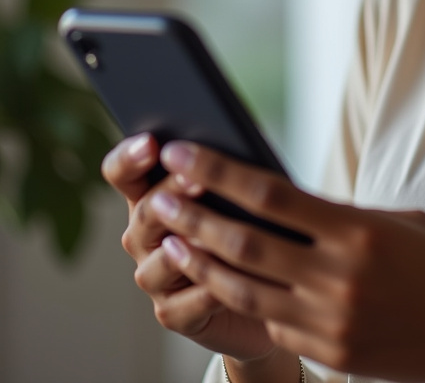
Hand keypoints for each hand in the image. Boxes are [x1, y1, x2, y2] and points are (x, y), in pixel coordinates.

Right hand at [101, 134, 276, 363]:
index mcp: (155, 195)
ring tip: (206, 237)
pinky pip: (182, 306)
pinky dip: (203, 294)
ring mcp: (158, 277)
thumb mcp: (243, 188)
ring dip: (184, 248)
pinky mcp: (176, 314)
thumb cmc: (256, 223)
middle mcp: (146, 237)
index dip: (129, 157)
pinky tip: (222, 286)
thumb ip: (230, 169)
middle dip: (170, 193)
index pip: (124, 172)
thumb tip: (236, 142)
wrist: (270, 286)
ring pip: (157, 264)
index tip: (151, 143)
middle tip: (196, 179)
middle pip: (144, 213)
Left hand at [148, 141, 424, 380]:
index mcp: (359, 231)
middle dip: (194, 215)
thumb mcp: (400, 223)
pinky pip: (271, 320)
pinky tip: (218, 277)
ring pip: (244, 287)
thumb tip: (285, 204)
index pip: (270, 195)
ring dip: (201, 260)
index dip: (219, 172)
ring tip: (170, 239)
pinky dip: (241, 295)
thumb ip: (342, 216)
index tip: (183, 152)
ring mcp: (330, 321)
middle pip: (244, 241)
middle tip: (158, 195)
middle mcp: (338, 277)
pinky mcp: (329, 354)